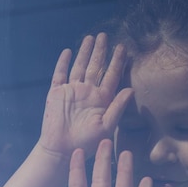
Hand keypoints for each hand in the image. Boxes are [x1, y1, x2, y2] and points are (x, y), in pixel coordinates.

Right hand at [38, 33, 132, 157]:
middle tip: (106, 36)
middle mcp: (88, 92)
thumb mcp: (106, 126)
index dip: (117, 62)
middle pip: (95, 67)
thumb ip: (117, 107)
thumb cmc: (87, 143)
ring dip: (84, 52)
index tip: (123, 48)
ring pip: (79, 66)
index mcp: (102, 99)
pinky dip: (63, 63)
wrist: (62, 151)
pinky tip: (68, 51)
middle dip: (101, 51)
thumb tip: (131, 89)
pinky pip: (60, 74)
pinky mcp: (56, 93)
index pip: (111, 76)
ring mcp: (72, 91)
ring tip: (90, 38)